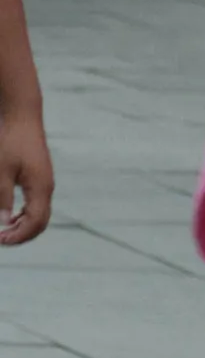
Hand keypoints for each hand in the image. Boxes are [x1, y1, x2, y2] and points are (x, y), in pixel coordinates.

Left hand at [0, 110, 53, 244]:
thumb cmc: (10, 142)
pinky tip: (12, 215)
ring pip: (39, 214)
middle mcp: (47, 188)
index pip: (35, 223)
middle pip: (40, 222)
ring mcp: (45, 183)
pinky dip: (25, 215)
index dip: (18, 236)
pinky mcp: (40, 178)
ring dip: (23, 226)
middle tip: (1, 239)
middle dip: (22, 235)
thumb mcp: (1, 171)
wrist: (22, 117)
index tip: (0, 240)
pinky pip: (37, 204)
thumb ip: (2, 198)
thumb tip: (3, 223)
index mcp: (41, 188)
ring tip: (4, 229)